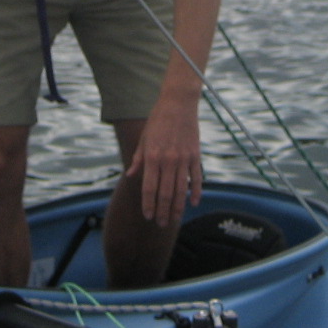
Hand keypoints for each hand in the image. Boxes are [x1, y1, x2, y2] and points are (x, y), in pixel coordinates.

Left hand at [126, 95, 202, 227]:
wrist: (178, 103)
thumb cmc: (158, 120)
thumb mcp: (143, 138)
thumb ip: (138, 159)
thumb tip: (130, 175)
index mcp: (152, 156)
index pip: (149, 188)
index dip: (148, 204)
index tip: (148, 216)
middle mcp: (167, 160)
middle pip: (165, 193)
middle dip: (162, 211)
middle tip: (161, 225)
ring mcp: (183, 158)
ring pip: (181, 189)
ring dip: (178, 207)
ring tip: (174, 220)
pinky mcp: (195, 155)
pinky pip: (196, 178)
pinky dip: (196, 192)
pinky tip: (193, 203)